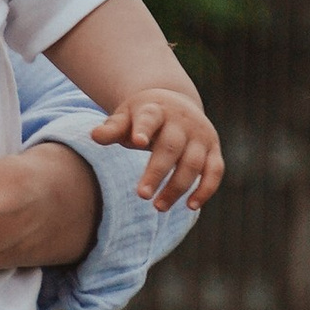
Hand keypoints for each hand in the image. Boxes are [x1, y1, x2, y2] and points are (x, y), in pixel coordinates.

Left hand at [94, 86, 222, 211]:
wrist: (174, 103)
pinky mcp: (213, 149)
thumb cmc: (142, 117)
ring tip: (158, 207)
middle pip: (171, 147)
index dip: (143, 129)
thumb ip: (112, 128)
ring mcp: (200, 135)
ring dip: (177, 187)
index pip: (150, 119)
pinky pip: (215, 170)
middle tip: (142, 195)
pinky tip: (191, 206)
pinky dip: (206, 189)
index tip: (136, 141)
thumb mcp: (125, 117)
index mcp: (156, 109)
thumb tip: (94, 136)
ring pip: (193, 163)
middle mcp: (182, 121)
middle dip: (157, 172)